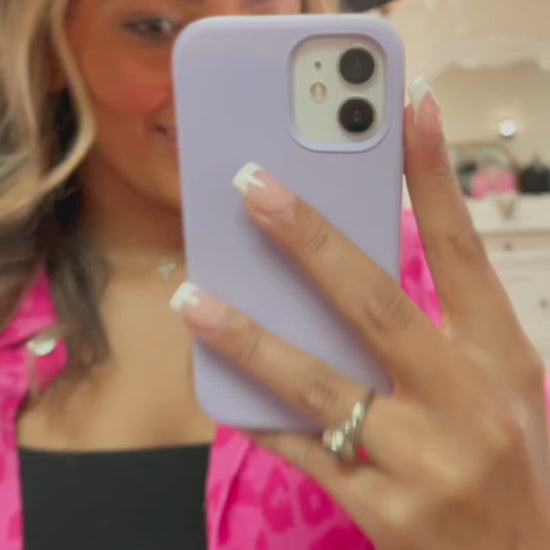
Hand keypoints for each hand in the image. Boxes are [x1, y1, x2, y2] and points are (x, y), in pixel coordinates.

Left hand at [174, 79, 549, 548]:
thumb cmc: (513, 460)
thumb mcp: (497, 384)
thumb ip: (435, 328)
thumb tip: (349, 269)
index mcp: (499, 358)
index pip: (463, 248)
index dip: (434, 177)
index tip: (408, 109)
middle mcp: (463, 401)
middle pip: (374, 302)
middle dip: (311, 239)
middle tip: (256, 188)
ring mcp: (421, 460)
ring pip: (318, 383)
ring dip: (250, 337)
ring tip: (196, 298)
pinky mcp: (382, 509)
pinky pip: (302, 449)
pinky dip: (257, 413)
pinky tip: (217, 384)